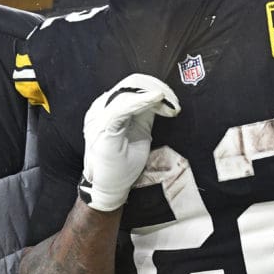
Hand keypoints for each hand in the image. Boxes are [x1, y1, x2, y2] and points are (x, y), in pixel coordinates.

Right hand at [81, 73, 180, 211]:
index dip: (153, 86)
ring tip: (171, 103)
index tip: (172, 98)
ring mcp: (99, 117)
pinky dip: (142, 100)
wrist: (108, 188)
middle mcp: (100, 109)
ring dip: (153, 93)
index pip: (130, 86)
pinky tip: (156, 98)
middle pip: (130, 84)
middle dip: (156, 88)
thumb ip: (144, 114)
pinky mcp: (102, 127)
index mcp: (107, 109)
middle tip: (174, 101)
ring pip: (127, 91)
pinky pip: (122, 107)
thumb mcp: (140, 133)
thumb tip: (157, 97)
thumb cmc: (122, 164)